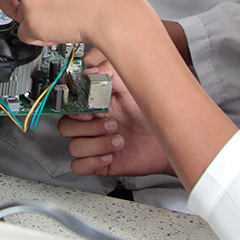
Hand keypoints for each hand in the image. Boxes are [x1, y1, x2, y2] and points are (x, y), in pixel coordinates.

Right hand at [58, 60, 173, 177]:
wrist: (172, 141)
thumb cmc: (155, 115)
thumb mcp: (134, 86)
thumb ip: (110, 72)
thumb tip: (89, 72)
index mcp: (95, 105)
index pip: (69, 106)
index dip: (74, 109)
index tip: (89, 110)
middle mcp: (93, 124)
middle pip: (66, 127)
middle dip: (89, 128)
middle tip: (112, 124)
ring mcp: (96, 144)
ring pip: (74, 147)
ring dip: (96, 145)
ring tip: (119, 140)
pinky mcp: (100, 163)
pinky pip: (79, 166)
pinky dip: (92, 162)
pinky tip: (110, 155)